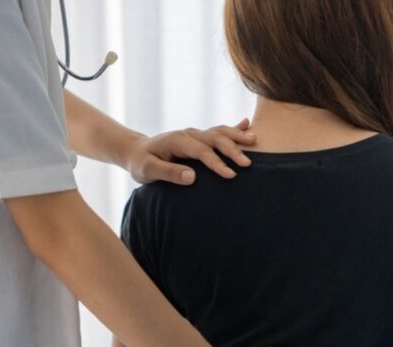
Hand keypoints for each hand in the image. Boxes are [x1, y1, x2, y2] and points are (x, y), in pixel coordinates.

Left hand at [124, 119, 256, 184]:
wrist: (137, 151)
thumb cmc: (141, 163)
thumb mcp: (148, 171)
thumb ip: (168, 173)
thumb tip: (191, 177)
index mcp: (177, 140)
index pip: (200, 151)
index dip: (216, 162)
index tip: (230, 175)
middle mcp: (188, 134)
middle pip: (214, 138)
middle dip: (232, 149)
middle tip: (247, 163)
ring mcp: (195, 134)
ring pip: (219, 132)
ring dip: (237, 136)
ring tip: (255, 140)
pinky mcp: (199, 138)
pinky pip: (218, 131)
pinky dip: (233, 127)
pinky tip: (247, 124)